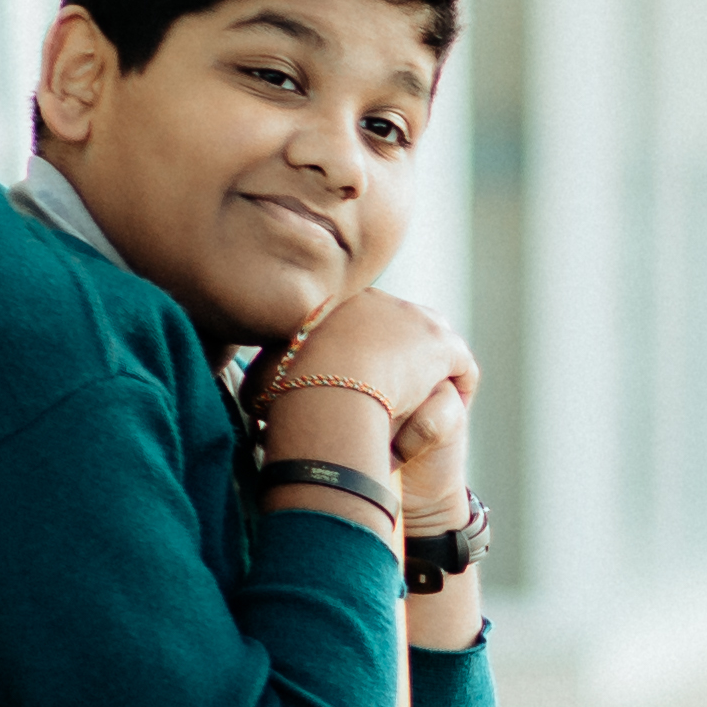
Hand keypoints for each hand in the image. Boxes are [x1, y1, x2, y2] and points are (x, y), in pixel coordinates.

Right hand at [261, 290, 478, 449]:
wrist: (330, 384)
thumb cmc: (292, 388)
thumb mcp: (267, 379)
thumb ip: (262, 380)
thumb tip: (246, 397)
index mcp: (340, 305)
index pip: (364, 320)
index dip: (368, 351)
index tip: (368, 378)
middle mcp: (379, 301)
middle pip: (403, 322)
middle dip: (406, 352)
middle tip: (406, 387)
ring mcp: (413, 318)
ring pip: (433, 339)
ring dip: (434, 367)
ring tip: (433, 398)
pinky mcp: (440, 343)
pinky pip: (460, 363)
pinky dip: (460, 385)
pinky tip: (455, 406)